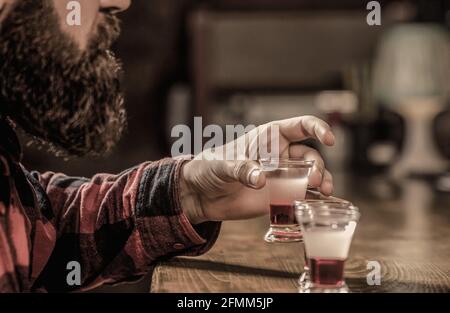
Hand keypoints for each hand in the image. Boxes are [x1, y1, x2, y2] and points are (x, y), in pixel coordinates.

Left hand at [180, 116, 334, 223]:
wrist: (202, 194)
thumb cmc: (210, 168)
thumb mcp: (223, 165)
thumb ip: (241, 169)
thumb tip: (260, 179)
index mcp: (270, 138)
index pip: (301, 126)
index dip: (318, 129)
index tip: (329, 139)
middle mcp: (281, 155)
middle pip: (311, 155)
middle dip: (318, 165)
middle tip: (315, 179)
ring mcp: (282, 176)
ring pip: (312, 175)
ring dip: (323, 181)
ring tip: (325, 191)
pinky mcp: (279, 196)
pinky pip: (303, 196)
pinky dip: (315, 200)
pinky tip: (321, 206)